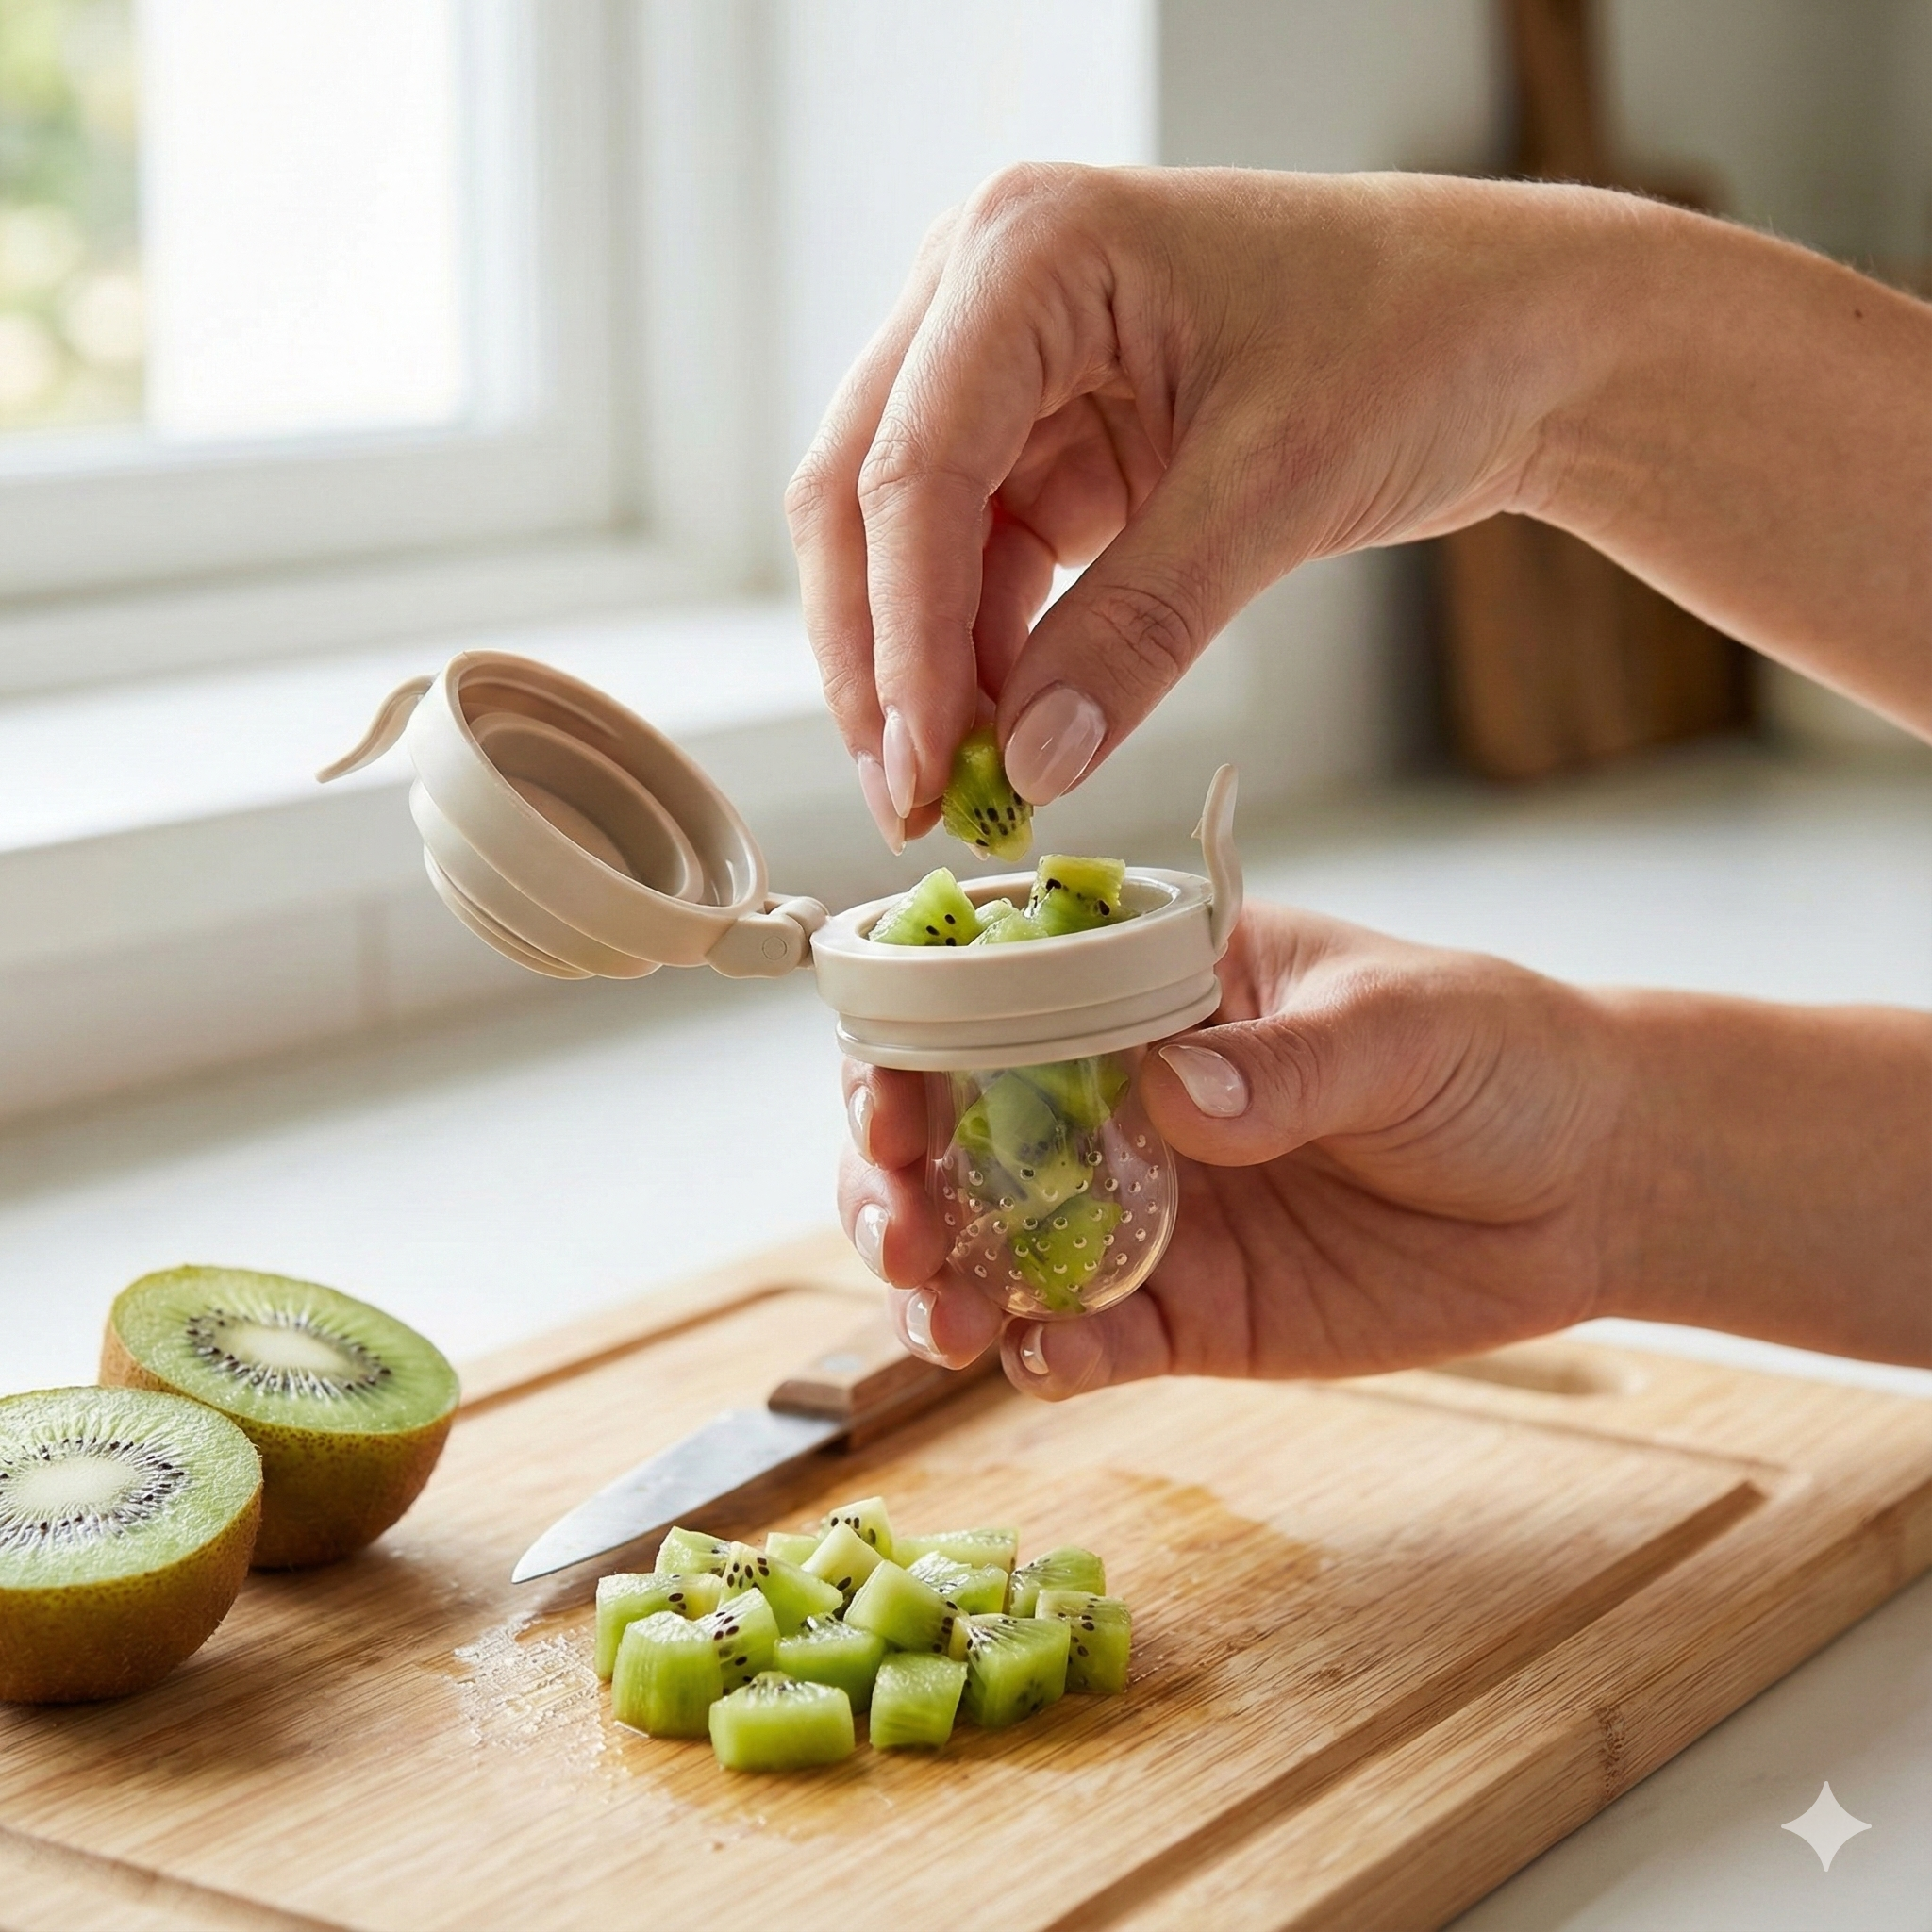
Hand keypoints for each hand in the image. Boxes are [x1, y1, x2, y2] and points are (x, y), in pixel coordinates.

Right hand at [790, 165, 1931, 851]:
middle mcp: (986, 292)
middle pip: (867, 496)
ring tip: (953, 795)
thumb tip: (1032, 767)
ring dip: (920, 669)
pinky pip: (979, 563)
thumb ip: (1140, 629)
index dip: (904, 633)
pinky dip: (983, 654)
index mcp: (1032, 249)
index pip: (916, 464)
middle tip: (911, 800)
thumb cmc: (1418, 339)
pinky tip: (1006, 737)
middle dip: (879, 658)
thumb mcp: (1279, 485)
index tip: (926, 767)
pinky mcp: (1046, 441)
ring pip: (904, 542)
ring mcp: (1009, 369)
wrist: (1508, 331)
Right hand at [839, 900, 1634, 1398]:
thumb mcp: (1402, 1026)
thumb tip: (1174, 1091)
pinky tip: (1042, 1363)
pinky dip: (1048, 1358)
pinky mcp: (1189, 1313)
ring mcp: (1145, 1210)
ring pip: (994, 1245)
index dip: (907, 1038)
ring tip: (942, 1320)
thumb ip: (1288, 1061)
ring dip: (944, 1282)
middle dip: (893, 1179)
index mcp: (1147, 992)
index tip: (887, 1098)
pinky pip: (1089, 1340)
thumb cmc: (1498, 1053)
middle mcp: (1116, 1097)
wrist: (1595, 1183)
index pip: (989, 995)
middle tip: (902, 1230)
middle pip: (953, 1131)